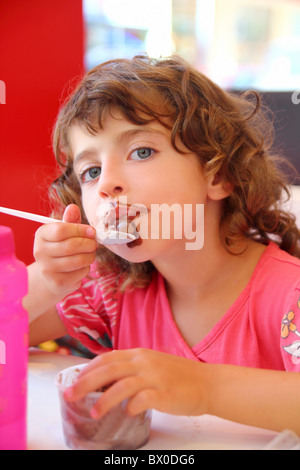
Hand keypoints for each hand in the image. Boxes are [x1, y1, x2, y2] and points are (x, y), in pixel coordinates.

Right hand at [33, 204, 96, 296]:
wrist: (51, 276)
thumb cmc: (61, 249)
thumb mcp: (64, 233)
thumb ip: (70, 221)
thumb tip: (73, 207)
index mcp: (41, 235)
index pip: (61, 230)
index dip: (80, 230)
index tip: (92, 231)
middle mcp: (40, 252)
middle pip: (71, 246)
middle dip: (89, 244)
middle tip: (94, 243)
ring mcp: (48, 269)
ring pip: (78, 260)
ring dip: (90, 256)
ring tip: (90, 253)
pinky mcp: (58, 282)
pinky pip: (80, 272)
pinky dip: (86, 268)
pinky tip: (82, 266)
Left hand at [64, 348, 209, 418]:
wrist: (208, 383)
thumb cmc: (178, 376)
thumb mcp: (151, 365)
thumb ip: (130, 369)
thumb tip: (104, 382)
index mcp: (139, 354)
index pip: (107, 358)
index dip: (87, 369)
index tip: (73, 381)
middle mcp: (145, 362)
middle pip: (108, 369)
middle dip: (85, 382)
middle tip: (70, 395)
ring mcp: (155, 377)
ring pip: (122, 385)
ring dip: (104, 399)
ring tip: (93, 411)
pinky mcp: (166, 393)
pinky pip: (143, 399)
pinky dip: (131, 406)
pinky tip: (127, 412)